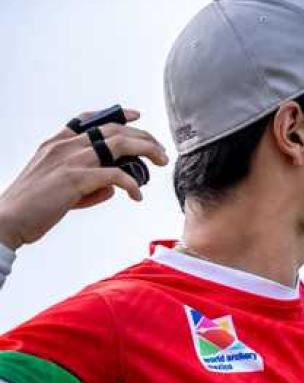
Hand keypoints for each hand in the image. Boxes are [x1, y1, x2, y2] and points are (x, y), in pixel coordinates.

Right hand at [0, 109, 168, 249]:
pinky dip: (131, 184)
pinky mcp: (75, 179)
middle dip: (143, 136)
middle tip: (161, 150)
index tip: (137, 116)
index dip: (116, 114)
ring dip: (147, 151)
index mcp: (56, 144)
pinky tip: (137, 196)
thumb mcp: (59, 187)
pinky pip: (115, 175)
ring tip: (161, 162)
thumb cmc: (33, 207)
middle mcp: (64, 146)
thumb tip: (112, 188)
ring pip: (119, 145)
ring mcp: (69, 160)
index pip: (89, 120)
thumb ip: (86, 182)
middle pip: (114, 130)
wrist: (7, 220)